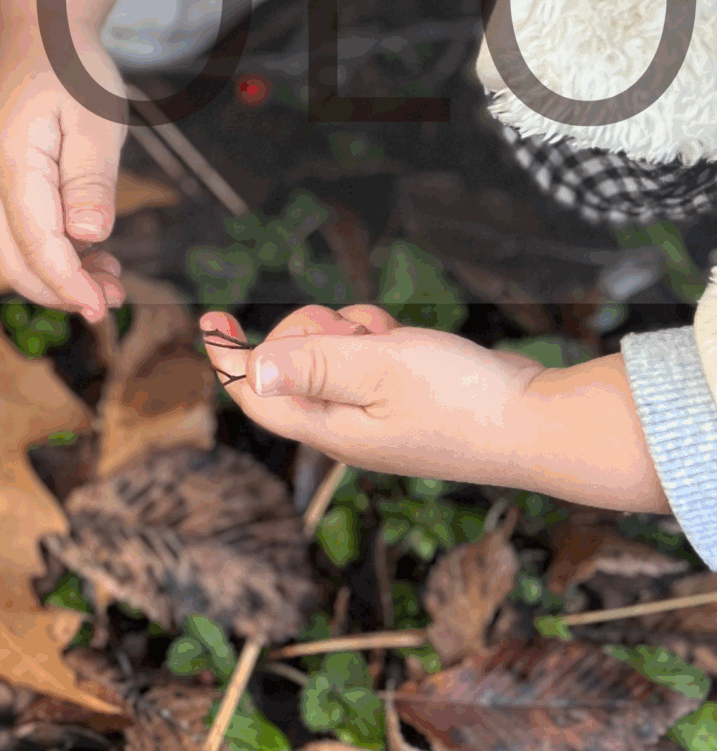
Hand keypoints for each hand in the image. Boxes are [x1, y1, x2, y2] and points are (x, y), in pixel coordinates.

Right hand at [0, 41, 126, 318]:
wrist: (41, 38)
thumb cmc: (72, 71)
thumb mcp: (96, 118)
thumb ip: (91, 179)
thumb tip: (88, 236)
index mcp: (13, 167)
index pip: (37, 245)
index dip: (69, 285)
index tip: (103, 310)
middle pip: (16, 262)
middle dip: (62, 291)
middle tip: (116, 297)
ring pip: (15, 253)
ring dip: (60, 276)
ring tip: (113, 276)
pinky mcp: (5, 187)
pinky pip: (21, 234)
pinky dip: (54, 255)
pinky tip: (93, 251)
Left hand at [200, 305, 669, 512]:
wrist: (538, 422)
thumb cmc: (461, 398)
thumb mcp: (377, 368)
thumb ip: (311, 364)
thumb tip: (248, 371)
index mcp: (331, 431)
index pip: (256, 397)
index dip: (228, 357)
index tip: (212, 319)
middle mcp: (347, 428)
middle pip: (291, 363)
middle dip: (313, 330)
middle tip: (352, 330)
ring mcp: (376, 414)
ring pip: (332, 352)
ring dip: (352, 330)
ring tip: (388, 337)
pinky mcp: (403, 399)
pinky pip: (368, 356)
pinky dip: (379, 338)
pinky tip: (407, 340)